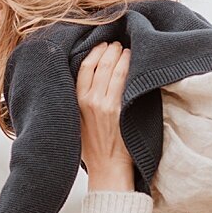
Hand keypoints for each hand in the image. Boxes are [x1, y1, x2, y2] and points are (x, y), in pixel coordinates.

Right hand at [76, 41, 133, 191]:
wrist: (107, 168)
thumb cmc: (92, 147)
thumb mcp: (76, 121)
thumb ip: (80, 100)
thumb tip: (89, 79)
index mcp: (76, 102)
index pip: (84, 67)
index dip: (95, 52)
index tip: (102, 45)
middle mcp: (90, 101)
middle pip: (100, 64)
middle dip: (110, 49)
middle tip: (117, 43)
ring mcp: (107, 106)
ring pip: (114, 70)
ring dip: (121, 55)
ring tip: (127, 49)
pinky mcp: (121, 111)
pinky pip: (126, 82)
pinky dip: (130, 68)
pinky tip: (134, 61)